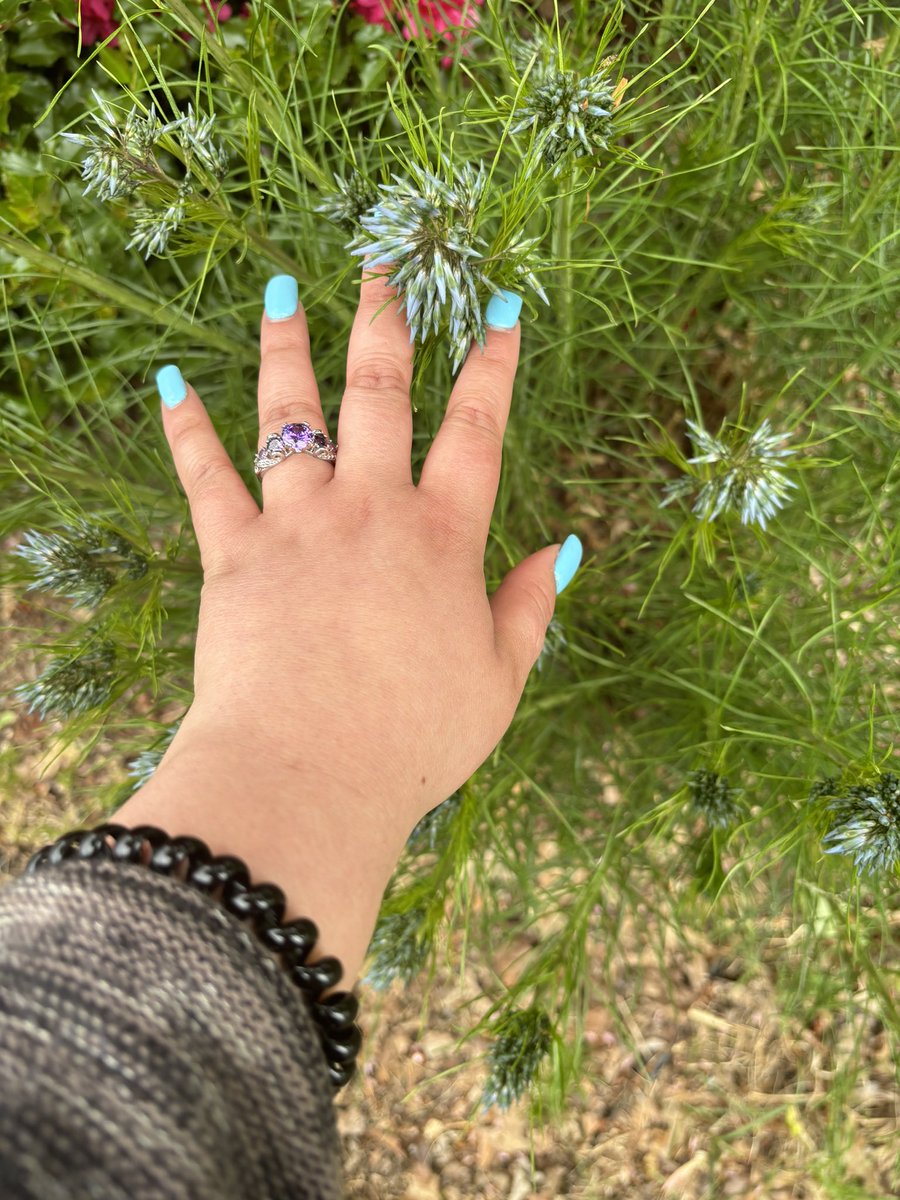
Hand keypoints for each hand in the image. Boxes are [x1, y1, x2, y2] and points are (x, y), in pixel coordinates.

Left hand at [152, 266, 578, 836]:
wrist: (308, 775)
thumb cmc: (412, 740)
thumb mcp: (498, 680)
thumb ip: (532, 608)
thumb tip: (569, 547)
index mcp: (443, 540)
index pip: (476, 431)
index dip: (492, 365)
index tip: (498, 309)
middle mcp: (371, 513)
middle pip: (381, 395)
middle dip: (386, 323)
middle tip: (384, 265)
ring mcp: (298, 527)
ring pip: (292, 416)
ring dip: (286, 349)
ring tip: (281, 292)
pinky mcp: (234, 554)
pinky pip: (206, 477)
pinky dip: (187, 430)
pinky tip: (171, 383)